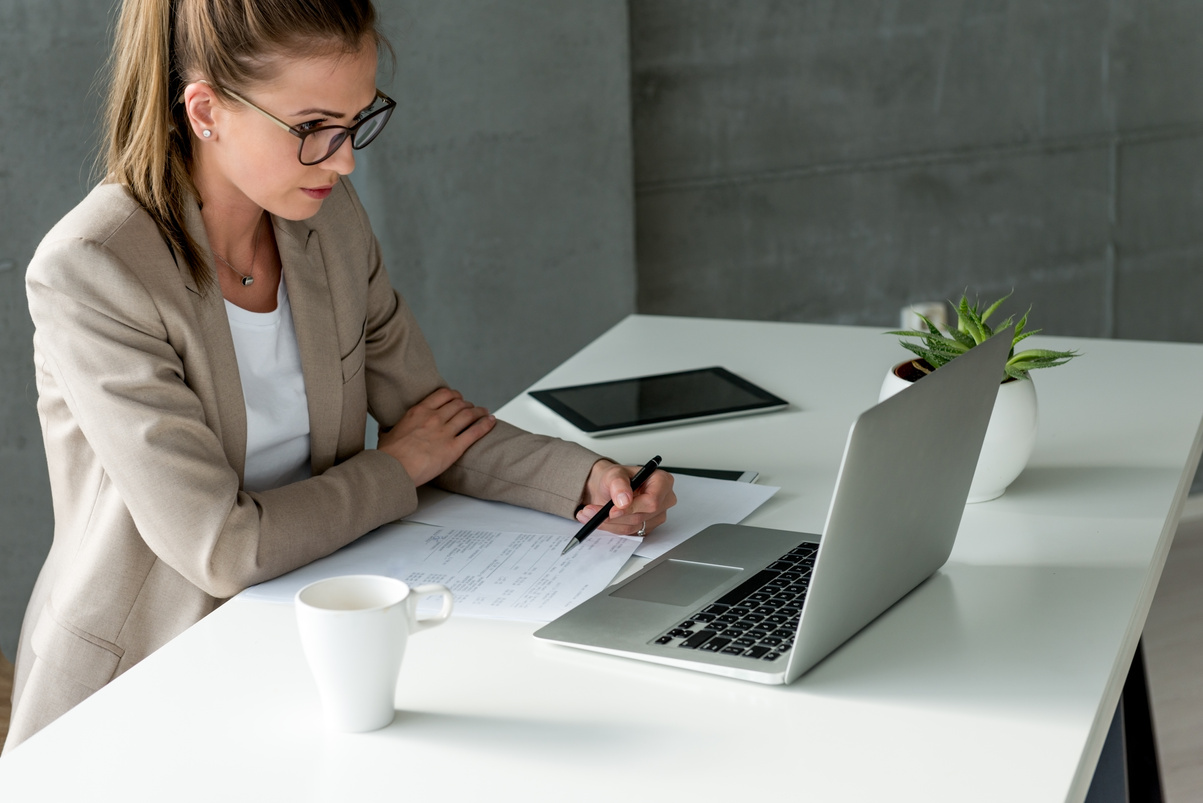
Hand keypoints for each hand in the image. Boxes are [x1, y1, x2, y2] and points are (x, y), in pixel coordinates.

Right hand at [378, 387, 496, 485]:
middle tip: (472, 408)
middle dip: (467, 405)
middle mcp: (434, 417)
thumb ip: (391, 429)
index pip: (443, 394)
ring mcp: (445, 432)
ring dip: (479, 412)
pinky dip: (485, 424)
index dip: (454, 395)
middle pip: (458, 404)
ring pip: (469, 415)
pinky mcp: (454, 448)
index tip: (457, 398)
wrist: (394, 469)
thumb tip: (386, 430)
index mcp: (419, 411)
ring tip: (484, 412)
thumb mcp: (387, 434)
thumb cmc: (388, 455)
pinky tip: (491, 421)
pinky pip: (474, 432)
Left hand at [577, 460, 676, 535]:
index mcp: (662, 482)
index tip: (611, 510)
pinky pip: (628, 533)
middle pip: (641, 516)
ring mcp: (656, 515)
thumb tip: (624, 500)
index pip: (653, 501)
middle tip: (591, 510)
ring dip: (608, 523)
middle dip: (614, 516)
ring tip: (589, 513)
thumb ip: (619, 484)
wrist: (608, 488)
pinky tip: (598, 519)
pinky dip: (611, 527)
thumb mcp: (614, 474)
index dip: (632, 508)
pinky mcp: (647, 527)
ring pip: (633, 527)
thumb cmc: (616, 478)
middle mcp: (664, 499)